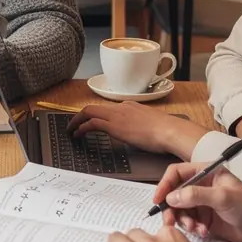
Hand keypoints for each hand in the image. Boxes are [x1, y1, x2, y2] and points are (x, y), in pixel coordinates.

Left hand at [66, 101, 204, 158]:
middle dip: (80, 115)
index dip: (95, 115)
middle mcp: (121, 107)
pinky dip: (81, 128)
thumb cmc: (167, 131)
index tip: (90, 121)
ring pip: (88, 112)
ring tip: (70, 130)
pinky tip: (77, 135)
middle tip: (73, 124)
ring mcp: (117, 115)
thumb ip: (142, 125)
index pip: (107, 108)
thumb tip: (140, 134)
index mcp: (130, 106)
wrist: (170, 131)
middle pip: (93, 107)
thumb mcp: (151, 125)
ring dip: (76, 121)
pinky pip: (91, 123)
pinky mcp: (114, 125)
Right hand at [154, 162, 241, 241]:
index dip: (165, 184)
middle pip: (175, 193)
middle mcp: (201, 186)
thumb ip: (196, 195)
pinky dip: (192, 228)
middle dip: (171, 208)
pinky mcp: (205, 220)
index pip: (177, 173)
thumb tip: (171, 198)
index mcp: (206, 173)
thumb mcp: (223, 197)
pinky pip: (189, 222)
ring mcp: (202, 204)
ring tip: (194, 228)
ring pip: (179, 210)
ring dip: (182, 220)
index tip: (158, 199)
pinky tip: (203, 232)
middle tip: (170, 221)